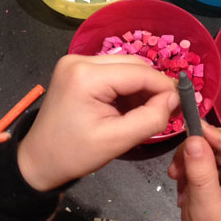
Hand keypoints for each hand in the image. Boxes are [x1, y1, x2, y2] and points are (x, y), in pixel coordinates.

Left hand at [18, 54, 178, 190]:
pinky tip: (129, 107)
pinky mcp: (77, 68)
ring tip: (147, 111)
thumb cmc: (74, 154)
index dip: (165, 87)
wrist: (38, 160)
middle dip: (153, 86)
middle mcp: (80, 59)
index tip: (182, 105)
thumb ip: (150, 119)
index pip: (139, 73)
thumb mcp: (116, 141)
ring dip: (140, 87)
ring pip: (125, 66)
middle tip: (167, 111)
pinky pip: (112, 71)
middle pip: (133, 64)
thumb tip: (174, 100)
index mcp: (86, 76)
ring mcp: (76, 61)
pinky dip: (126, 87)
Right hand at [168, 124, 220, 220]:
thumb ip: (200, 175)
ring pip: (211, 145)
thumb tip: (193, 139)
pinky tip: (185, 186)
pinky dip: (191, 166)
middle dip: (196, 150)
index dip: (218, 134)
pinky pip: (206, 156)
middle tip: (175, 172)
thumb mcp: (204, 211)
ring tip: (179, 183)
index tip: (190, 143)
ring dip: (189, 160)